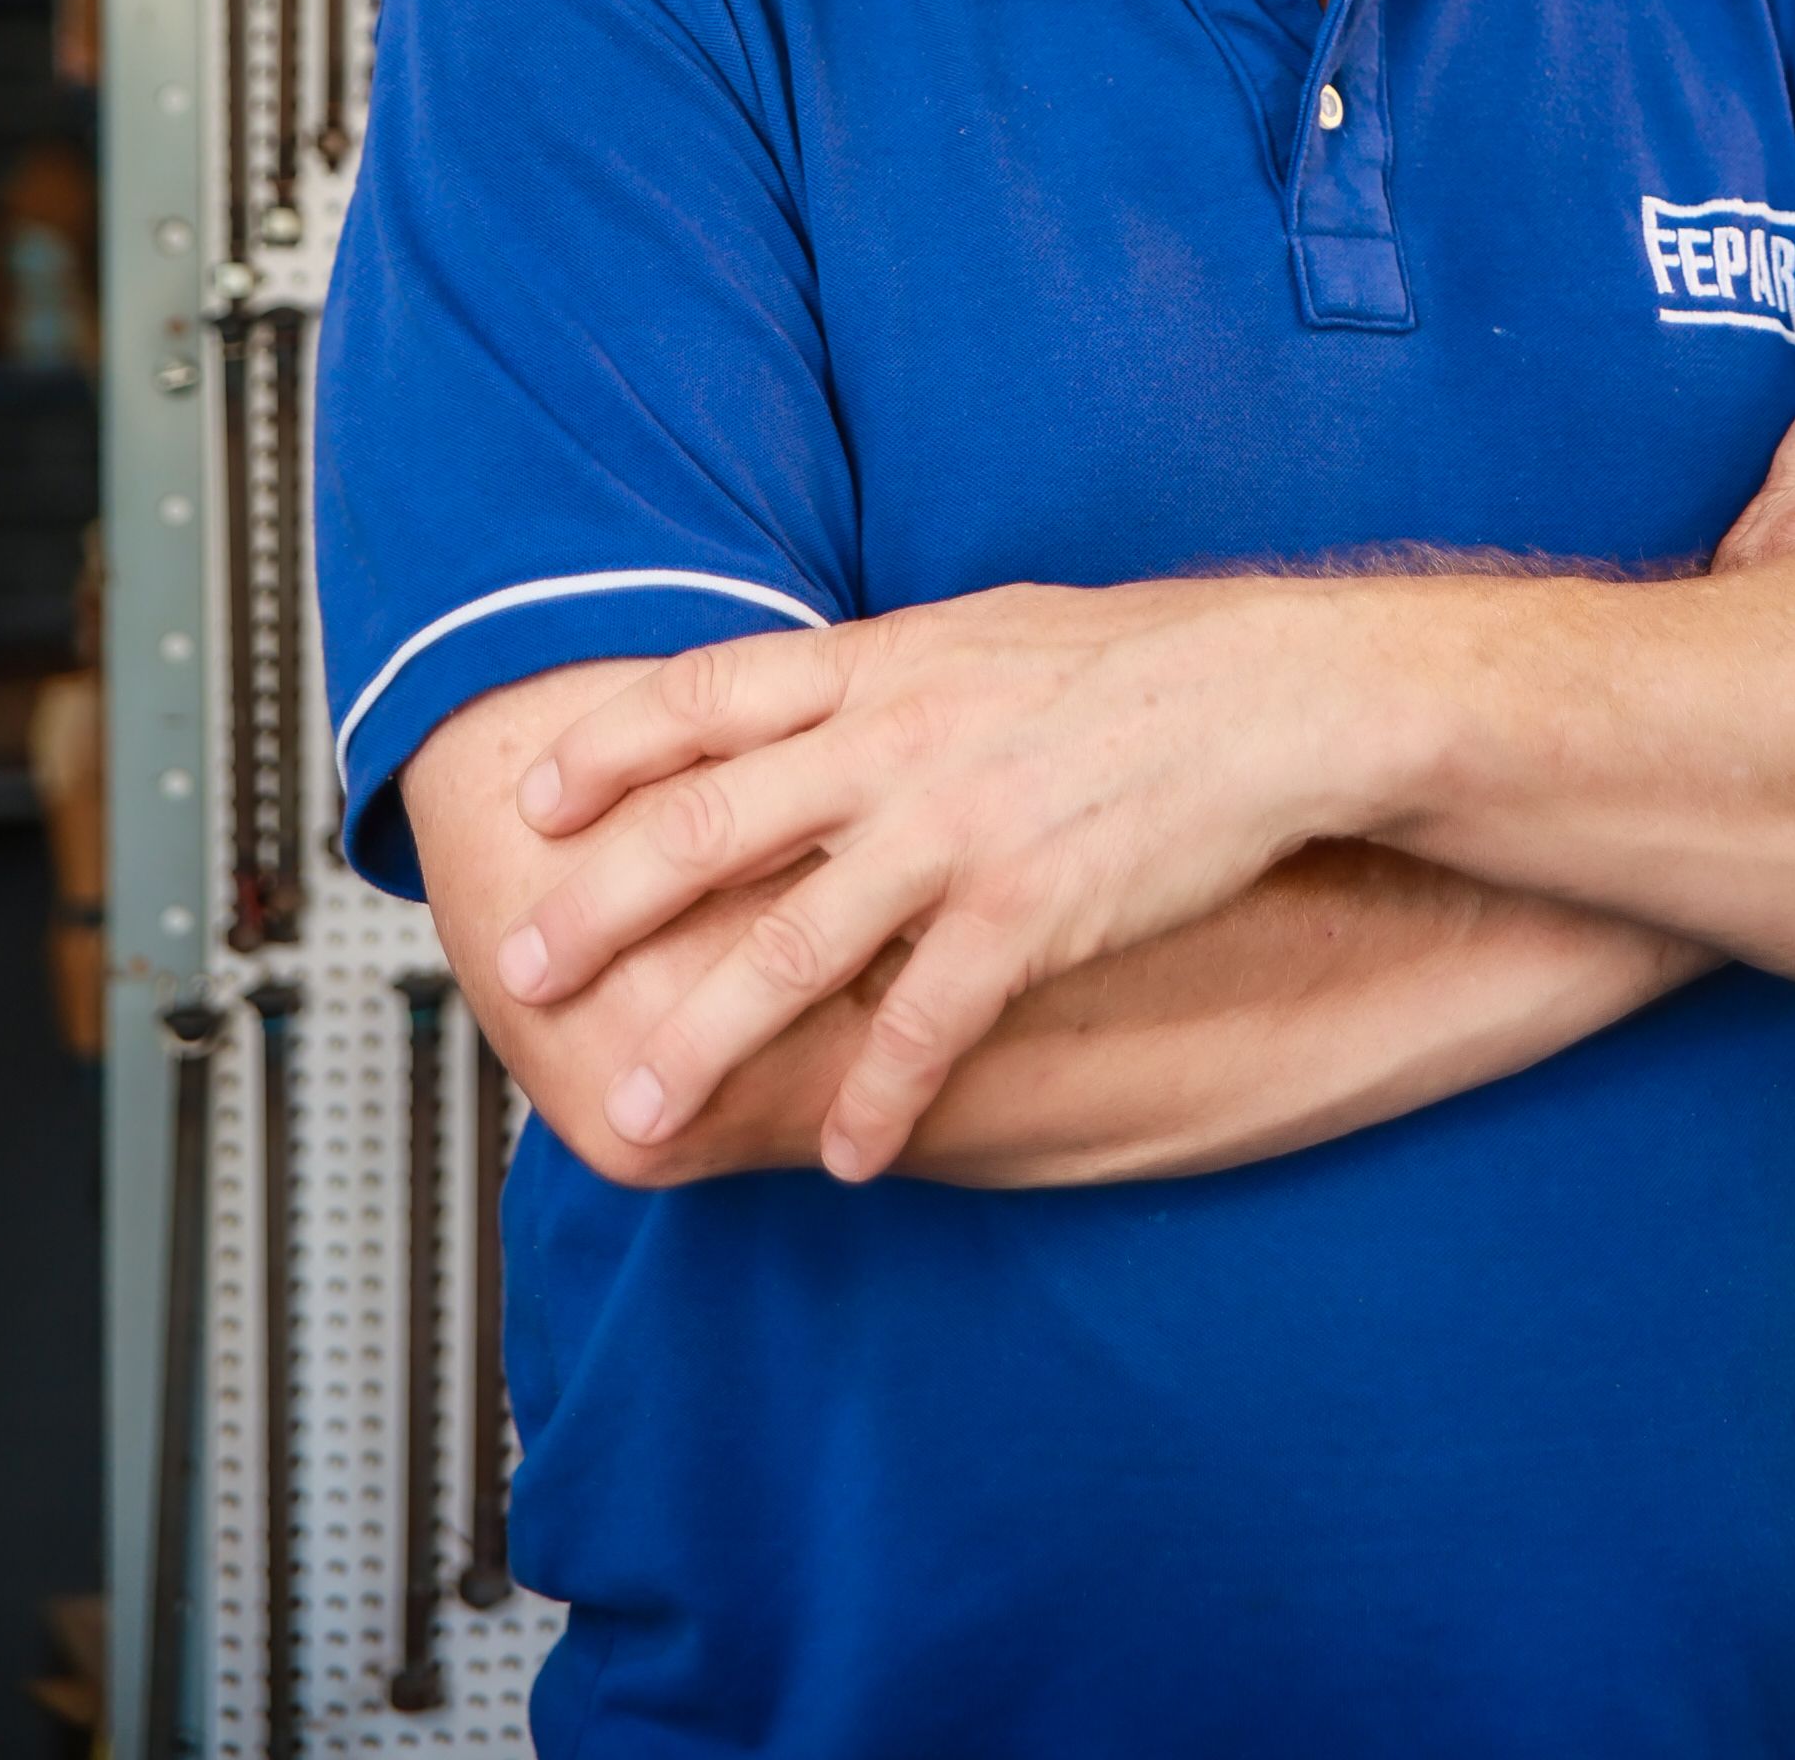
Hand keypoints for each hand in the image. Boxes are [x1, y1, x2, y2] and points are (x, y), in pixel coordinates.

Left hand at [491, 574, 1403, 1185]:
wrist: (1270, 696)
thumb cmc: (1127, 666)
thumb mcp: (979, 636)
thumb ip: (878, 679)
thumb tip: (793, 705)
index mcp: (883, 666)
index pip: (706, 697)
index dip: (607, 747)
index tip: (533, 801)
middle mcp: (899, 741)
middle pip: (709, 826)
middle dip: (603, 907)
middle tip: (523, 972)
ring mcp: (960, 827)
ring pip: (791, 945)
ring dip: (700, 1041)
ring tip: (638, 1114)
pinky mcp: (1033, 908)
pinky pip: (929, 1020)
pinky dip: (880, 1096)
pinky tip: (847, 1156)